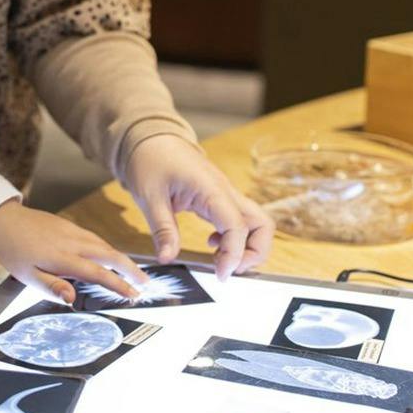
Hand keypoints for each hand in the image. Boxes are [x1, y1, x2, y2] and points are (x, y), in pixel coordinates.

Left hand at [0, 199, 147, 305]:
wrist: (4, 220)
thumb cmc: (14, 252)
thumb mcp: (26, 276)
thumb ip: (51, 287)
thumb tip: (72, 299)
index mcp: (61, 257)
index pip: (97, 273)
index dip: (117, 284)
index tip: (133, 295)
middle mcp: (72, 242)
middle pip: (109, 254)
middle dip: (130, 269)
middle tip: (145, 284)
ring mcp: (73, 231)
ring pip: (104, 245)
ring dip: (122, 259)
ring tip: (135, 274)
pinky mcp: (71, 225)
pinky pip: (96, 238)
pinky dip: (109, 249)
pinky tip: (112, 258)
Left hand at [125, 133, 274, 279]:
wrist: (151, 137)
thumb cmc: (150, 160)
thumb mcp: (149, 196)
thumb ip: (162, 229)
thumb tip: (167, 258)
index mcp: (211, 189)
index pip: (238, 227)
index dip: (234, 255)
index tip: (220, 275)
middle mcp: (226, 191)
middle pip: (263, 224)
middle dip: (255, 253)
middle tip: (228, 270)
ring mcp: (226, 194)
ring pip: (256, 223)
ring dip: (247, 247)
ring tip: (219, 260)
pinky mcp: (220, 198)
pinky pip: (240, 220)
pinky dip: (235, 237)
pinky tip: (212, 242)